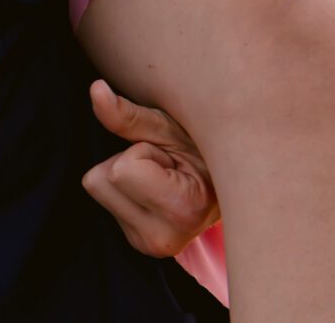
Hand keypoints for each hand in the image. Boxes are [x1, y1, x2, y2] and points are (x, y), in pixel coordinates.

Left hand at [81, 79, 218, 259]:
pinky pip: (106, 200)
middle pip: (99, 180)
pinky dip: (126, 187)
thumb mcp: (172, 127)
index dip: (143, 151)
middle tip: (168, 166)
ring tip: (165, 175)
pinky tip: (159, 188)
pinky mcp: (140, 244)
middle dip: (129, 161)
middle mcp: (163, 241)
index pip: (121, 171)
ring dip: (126, 173)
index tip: (174, 159)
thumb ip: (130, 114)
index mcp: (182, 212)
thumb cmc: (207, 145)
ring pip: (98, 189)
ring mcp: (150, 246)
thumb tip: (95, 89)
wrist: (239, 178)